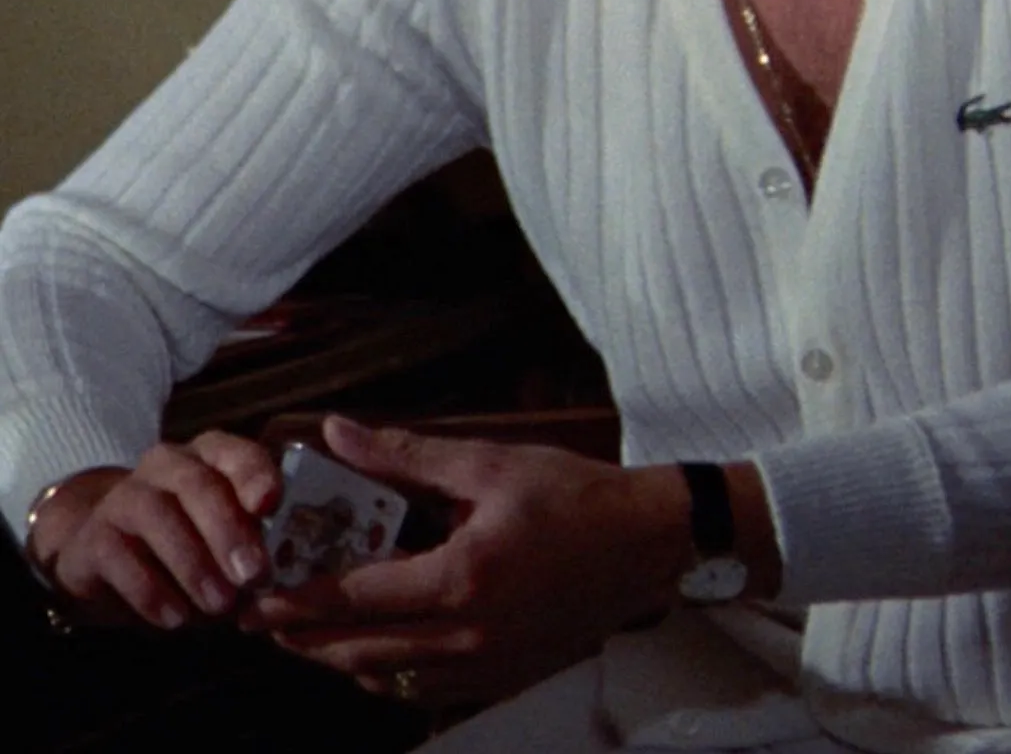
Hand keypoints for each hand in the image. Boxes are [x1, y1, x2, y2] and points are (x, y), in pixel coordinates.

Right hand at [28, 431, 278, 628]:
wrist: (104, 553)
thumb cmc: (188, 541)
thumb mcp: (223, 539)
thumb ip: (250, 547)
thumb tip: (277, 583)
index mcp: (210, 455)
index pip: (236, 453)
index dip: (254, 475)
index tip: (270, 505)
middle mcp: (167, 465)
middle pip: (198, 485)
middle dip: (228, 531)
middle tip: (253, 575)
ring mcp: (124, 496)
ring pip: (158, 516)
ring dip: (193, 564)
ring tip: (219, 605)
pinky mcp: (92, 537)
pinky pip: (120, 558)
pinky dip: (151, 590)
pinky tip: (175, 619)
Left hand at [240, 414, 695, 709]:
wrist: (643, 545)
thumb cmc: (573, 496)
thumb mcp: (488, 463)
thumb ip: (405, 456)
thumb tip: (338, 434)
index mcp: (462, 579)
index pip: (356, 599)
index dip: (296, 602)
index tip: (255, 597)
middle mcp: (468, 637)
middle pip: (358, 652)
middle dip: (301, 638)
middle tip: (261, 619)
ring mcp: (484, 668)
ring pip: (384, 679)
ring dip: (337, 657)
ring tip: (303, 631)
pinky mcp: (499, 679)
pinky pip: (420, 689)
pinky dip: (382, 670)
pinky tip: (368, 644)